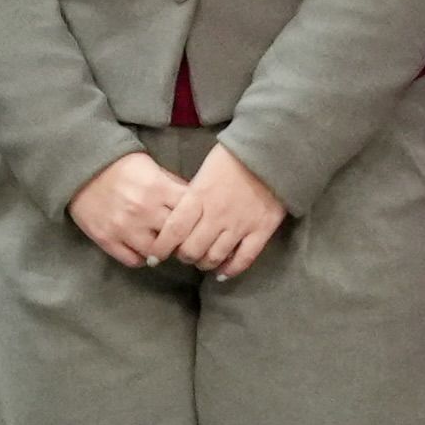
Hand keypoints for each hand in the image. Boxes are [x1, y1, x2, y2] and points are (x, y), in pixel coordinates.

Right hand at [69, 149, 191, 265]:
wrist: (81, 168)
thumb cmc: (122, 166)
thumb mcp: (153, 168)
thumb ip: (174, 186)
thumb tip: (197, 205)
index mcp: (158, 188)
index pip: (192, 212)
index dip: (198, 219)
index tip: (196, 223)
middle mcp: (143, 210)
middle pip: (177, 237)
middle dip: (182, 239)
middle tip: (181, 238)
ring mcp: (124, 228)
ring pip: (157, 253)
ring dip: (162, 251)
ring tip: (160, 244)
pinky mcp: (107, 239)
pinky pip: (133, 261)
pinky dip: (141, 258)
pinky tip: (141, 248)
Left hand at [165, 144, 289, 281]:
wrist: (270, 151)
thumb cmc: (232, 156)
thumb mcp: (203, 171)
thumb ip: (191, 196)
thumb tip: (179, 218)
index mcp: (198, 197)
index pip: (173, 231)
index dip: (160, 248)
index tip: (153, 257)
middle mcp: (216, 215)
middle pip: (192, 250)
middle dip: (184, 256)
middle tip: (183, 255)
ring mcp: (240, 224)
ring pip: (215, 257)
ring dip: (204, 263)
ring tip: (202, 262)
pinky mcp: (261, 230)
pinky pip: (244, 259)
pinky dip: (231, 270)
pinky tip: (222, 273)